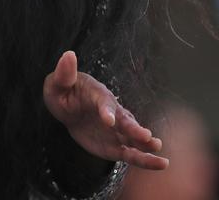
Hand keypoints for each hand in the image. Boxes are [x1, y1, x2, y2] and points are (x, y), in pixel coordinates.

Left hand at [43, 51, 167, 169]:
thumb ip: (65, 73)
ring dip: (146, 144)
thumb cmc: (63, 91)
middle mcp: (112, 113)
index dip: (106, 111)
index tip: (108, 120)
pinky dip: (145, 159)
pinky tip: (160, 164)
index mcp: (98, 96)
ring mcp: (116, 130)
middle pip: (125, 121)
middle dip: (134, 129)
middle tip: (147, 136)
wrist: (69, 108)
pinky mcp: (116, 145)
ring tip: (159, 150)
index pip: (103, 103)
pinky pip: (131, 154)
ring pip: (134, 138)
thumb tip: (68, 55)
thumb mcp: (58, 83)